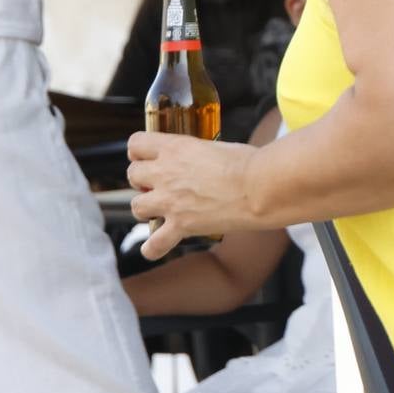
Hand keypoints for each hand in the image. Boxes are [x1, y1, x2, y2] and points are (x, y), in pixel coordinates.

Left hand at [127, 130, 259, 259]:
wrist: (261, 187)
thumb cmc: (250, 163)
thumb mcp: (217, 146)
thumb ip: (198, 153)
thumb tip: (200, 161)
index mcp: (175, 147)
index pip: (135, 144)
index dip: (139, 152)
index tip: (147, 157)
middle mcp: (165, 173)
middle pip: (132, 174)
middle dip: (143, 179)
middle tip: (159, 184)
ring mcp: (169, 201)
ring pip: (135, 206)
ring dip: (146, 207)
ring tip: (161, 209)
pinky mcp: (180, 225)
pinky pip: (153, 244)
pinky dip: (153, 248)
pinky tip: (157, 247)